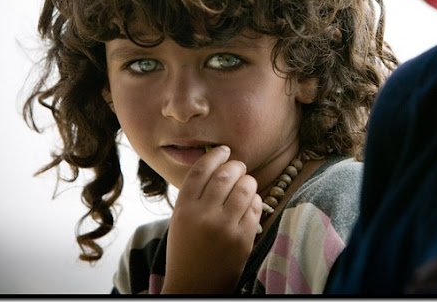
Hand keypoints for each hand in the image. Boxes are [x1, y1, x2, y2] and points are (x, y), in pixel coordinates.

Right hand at [161, 145, 261, 293]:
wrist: (195, 286)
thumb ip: (195, 194)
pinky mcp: (243, 239)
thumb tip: (218, 163)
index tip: (223, 150)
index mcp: (183, 209)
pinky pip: (255, 206)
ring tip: (245, 184)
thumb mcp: (181, 220)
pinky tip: (249, 203)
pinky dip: (254, 200)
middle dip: (236, 165)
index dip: (215, 155)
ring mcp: (224, 227)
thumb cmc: (187, 249)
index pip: (202, 170)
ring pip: (245, 186)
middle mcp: (203, 216)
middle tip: (238, 167)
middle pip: (226, 174)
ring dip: (248, 181)